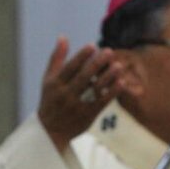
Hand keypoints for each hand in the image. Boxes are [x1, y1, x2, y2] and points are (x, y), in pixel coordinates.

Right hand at [37, 36, 124, 151]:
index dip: (81, 57)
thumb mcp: (48, 80)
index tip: (92, 46)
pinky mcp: (87, 116)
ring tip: (119, 66)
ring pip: (94, 90)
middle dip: (96, 64)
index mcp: (55, 85)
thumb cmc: (50, 100)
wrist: (50, 131)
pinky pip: (102, 102)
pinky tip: (121, 82)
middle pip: (83, 77)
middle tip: (109, 51)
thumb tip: (63, 37)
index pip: (69, 68)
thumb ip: (56, 59)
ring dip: (108, 77)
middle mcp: (65, 95)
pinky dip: (112, 92)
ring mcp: (77, 107)